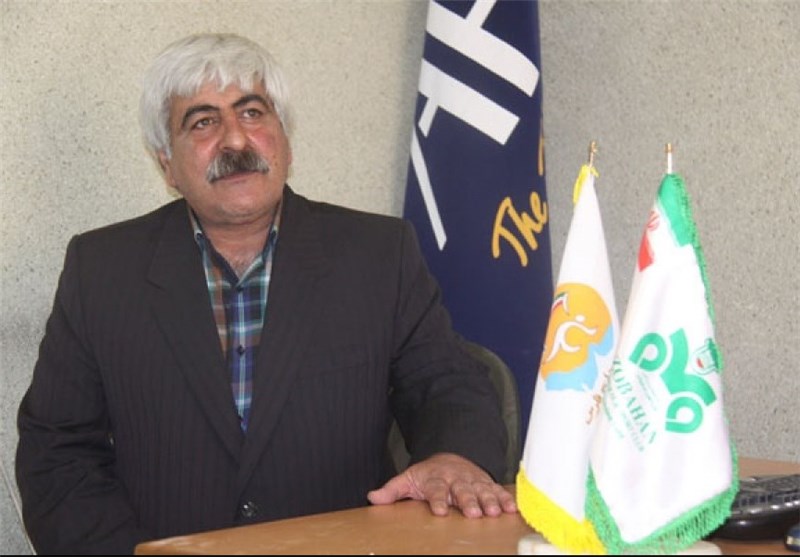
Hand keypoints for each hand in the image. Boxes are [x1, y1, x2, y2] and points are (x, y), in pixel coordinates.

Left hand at [367, 452, 517, 517]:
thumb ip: (392, 490)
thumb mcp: (408, 478)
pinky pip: (497, 490)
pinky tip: (511, 508)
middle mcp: (456, 479)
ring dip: (489, 501)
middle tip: (472, 512)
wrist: (450, 457)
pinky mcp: (486, 483)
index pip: (435, 489)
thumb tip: (372, 497)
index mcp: (436, 479)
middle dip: (468, 500)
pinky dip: (504, 498)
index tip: (439, 510)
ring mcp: (472, 481)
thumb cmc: (428, 474)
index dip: (437, 500)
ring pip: (482, 490)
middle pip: (462, 490)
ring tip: (494, 512)